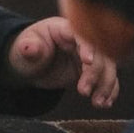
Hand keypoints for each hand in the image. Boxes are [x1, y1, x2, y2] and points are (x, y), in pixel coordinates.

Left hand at [4, 17, 118, 108]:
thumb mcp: (23, 49)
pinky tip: (104, 103)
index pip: (81, 34)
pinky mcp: (92, 70)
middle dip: (95, 73)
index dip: (87, 46)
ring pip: (107, 67)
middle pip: (98, 52)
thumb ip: (28, 48)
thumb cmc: (27, 52)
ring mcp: (88, 55)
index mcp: (63, 29)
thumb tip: (29, 48)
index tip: (87, 62)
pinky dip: (109, 91)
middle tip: (84, 91)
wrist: (31, 66)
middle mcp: (80, 41)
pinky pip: (107, 78)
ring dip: (106, 85)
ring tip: (97, 103)